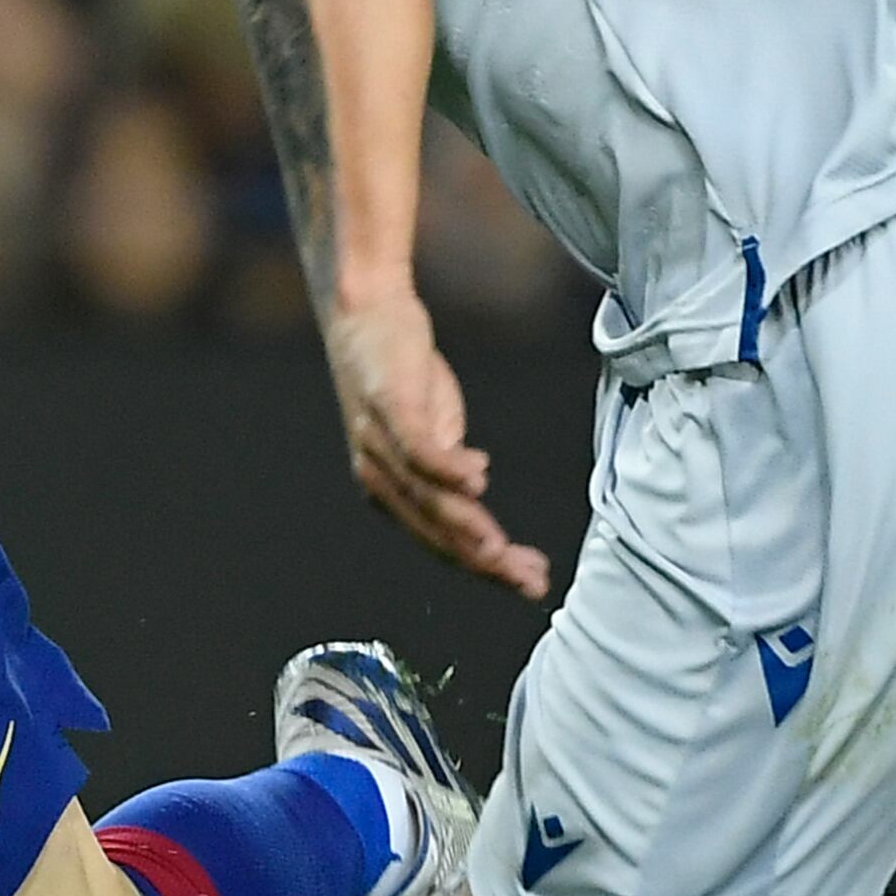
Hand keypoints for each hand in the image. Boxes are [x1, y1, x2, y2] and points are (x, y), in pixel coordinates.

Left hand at [321, 281, 549, 599]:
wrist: (368, 312)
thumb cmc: (401, 377)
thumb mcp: (431, 429)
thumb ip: (447, 468)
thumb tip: (477, 495)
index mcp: (389, 490)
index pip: (441, 541)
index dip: (484, 567)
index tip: (528, 583)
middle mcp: (377, 475)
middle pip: (436, 532)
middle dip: (484, 562)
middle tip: (528, 583)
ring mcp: (381, 441)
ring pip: (428, 499)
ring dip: (468, 528)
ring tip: (501, 553)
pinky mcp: (390, 404)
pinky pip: (419, 447)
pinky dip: (449, 468)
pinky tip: (480, 481)